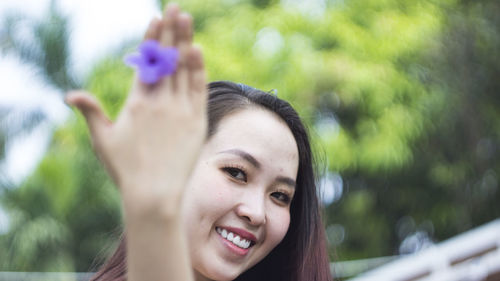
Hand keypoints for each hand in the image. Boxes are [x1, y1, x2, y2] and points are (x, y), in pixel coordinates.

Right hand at [66, 4, 206, 217]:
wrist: (155, 194)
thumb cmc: (126, 170)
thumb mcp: (103, 140)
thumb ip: (91, 112)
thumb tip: (70, 94)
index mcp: (138, 102)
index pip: (145, 62)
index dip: (151, 38)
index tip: (156, 18)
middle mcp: (160, 101)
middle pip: (166, 59)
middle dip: (171, 31)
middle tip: (176, 8)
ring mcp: (181, 110)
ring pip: (184, 69)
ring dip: (185, 42)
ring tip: (187, 19)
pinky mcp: (197, 121)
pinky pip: (199, 89)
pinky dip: (198, 69)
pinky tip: (197, 50)